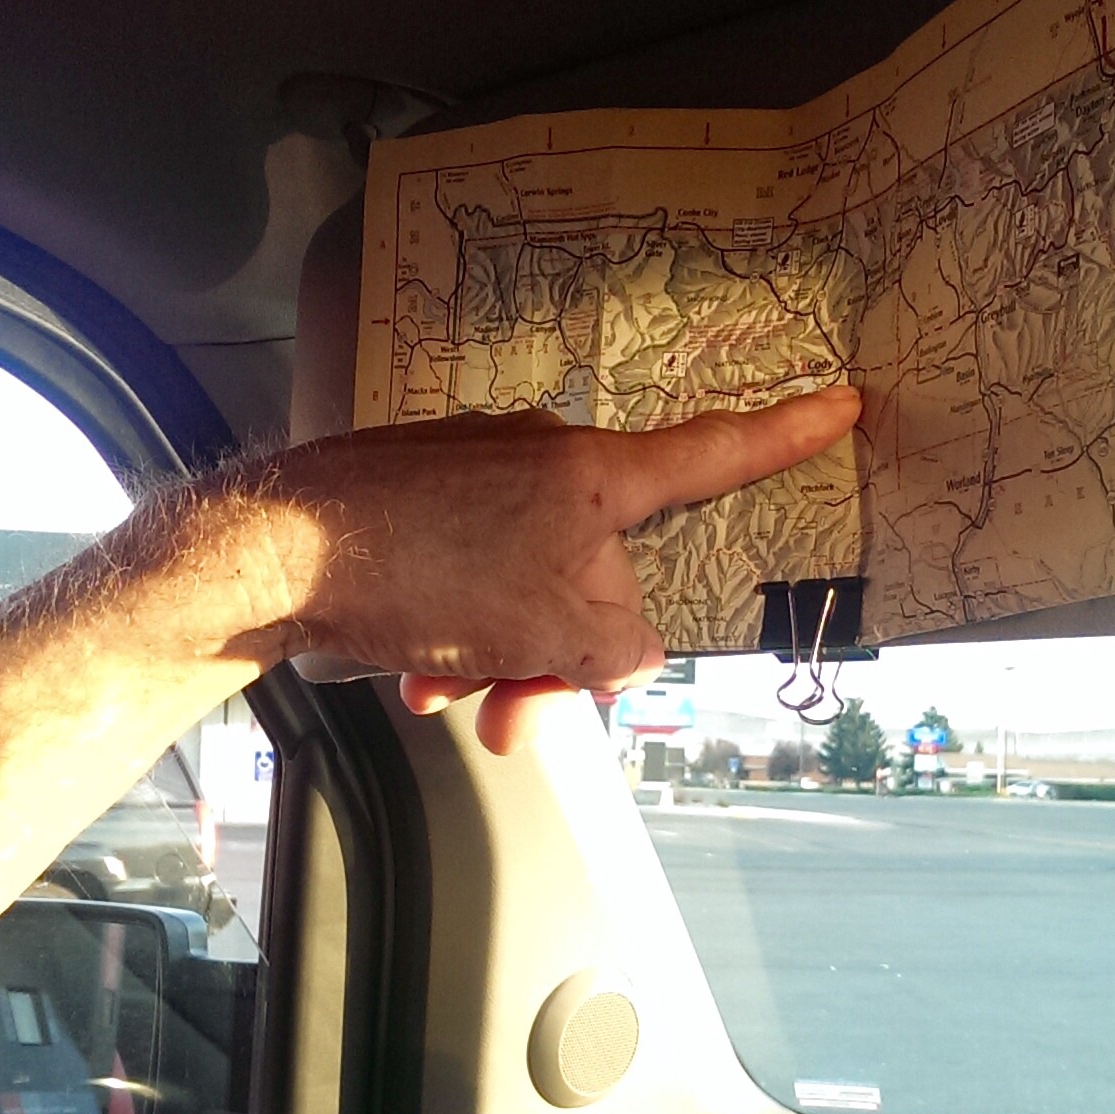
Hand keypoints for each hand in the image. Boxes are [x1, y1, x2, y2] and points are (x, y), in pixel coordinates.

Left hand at [270, 387, 860, 750]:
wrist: (271, 554)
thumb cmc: (423, 576)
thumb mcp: (557, 632)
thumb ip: (622, 645)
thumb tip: (620, 645)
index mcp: (593, 474)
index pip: (713, 455)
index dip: (784, 438)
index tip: (843, 402)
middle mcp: (541, 457)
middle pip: (603, 570)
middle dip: (567, 652)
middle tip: (519, 711)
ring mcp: (476, 472)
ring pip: (529, 587)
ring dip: (502, 657)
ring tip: (449, 696)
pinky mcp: (418, 496)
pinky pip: (470, 579)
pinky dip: (455, 634)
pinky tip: (415, 675)